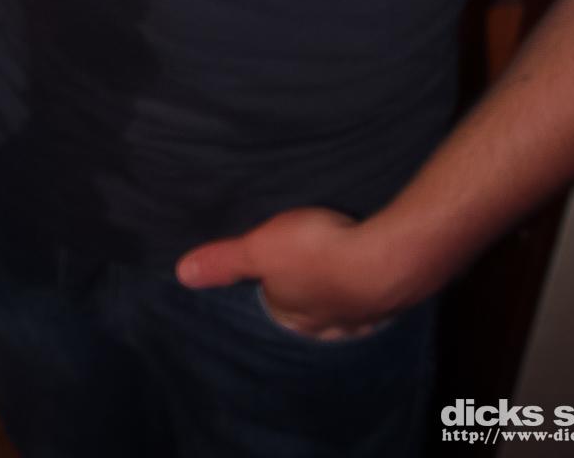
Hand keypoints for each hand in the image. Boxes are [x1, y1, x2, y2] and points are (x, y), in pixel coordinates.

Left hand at [176, 206, 404, 340]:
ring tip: (338, 274)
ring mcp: (362, 316)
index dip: (270, 289)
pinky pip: (376, 299)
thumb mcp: (260, 247)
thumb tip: (182, 273)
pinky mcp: (391, 299)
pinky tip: (373, 276)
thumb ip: (225, 261)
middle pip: (311, 314)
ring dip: (341, 295)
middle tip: (306, 270)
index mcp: (293, 315)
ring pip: (344, 310)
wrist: (386, 259)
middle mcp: (327, 326)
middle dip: (308, 297)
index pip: (275, 309)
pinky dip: (371, 289)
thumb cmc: (317, 252)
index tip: (270, 272)